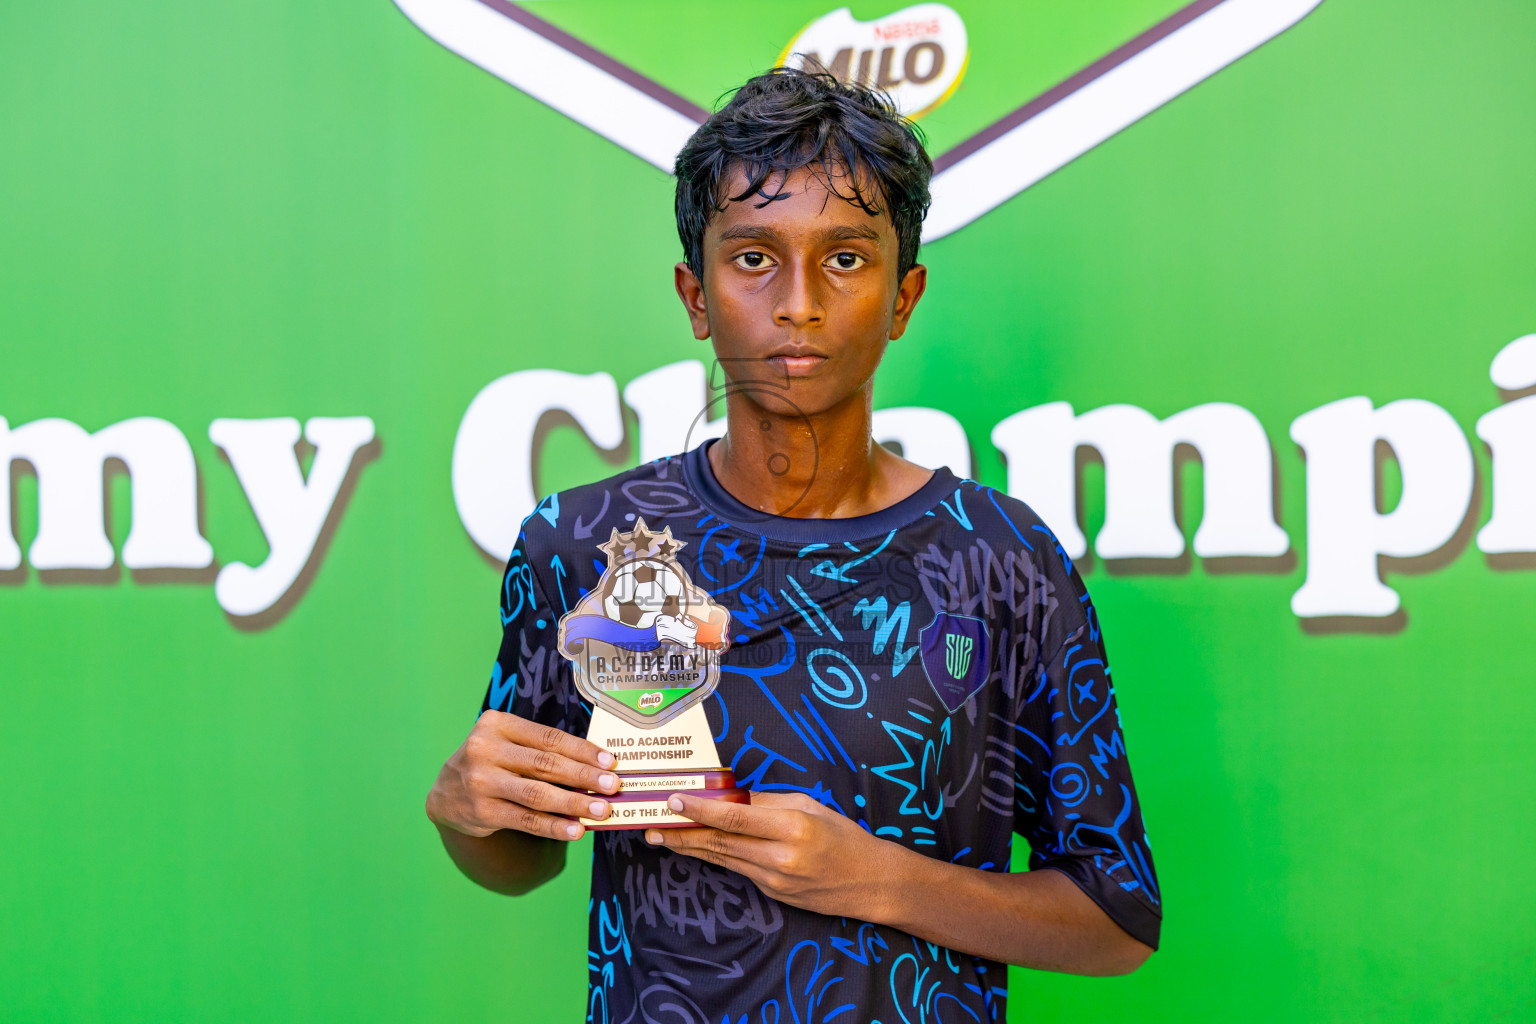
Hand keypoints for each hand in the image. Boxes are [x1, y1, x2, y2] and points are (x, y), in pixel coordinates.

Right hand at [425, 710, 619, 840]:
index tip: (609, 761)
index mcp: (497, 724)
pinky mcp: (482, 811)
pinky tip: (575, 830)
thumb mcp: (507, 743)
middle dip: (584, 776)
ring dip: (574, 803)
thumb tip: (595, 767)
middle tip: (612, 786)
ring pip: (537, 794)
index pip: (549, 738)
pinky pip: (525, 820)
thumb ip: (541, 750)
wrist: (444, 792)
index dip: (582, 750)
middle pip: (545, 764)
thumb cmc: (491, 762)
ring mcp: (481, 781)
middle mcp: (485, 749)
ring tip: (601, 810)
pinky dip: (553, 827)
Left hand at [643, 791, 894, 918]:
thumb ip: (769, 803)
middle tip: (651, 824)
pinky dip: (715, 857)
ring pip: (722, 859)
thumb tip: (732, 796)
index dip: (701, 810)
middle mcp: (780, 856)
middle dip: (682, 833)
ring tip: (660, 836)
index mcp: (793, 826)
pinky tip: (696, 848)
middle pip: (720, 842)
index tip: (673, 801)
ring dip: (689, 847)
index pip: (736, 816)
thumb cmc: (844, 836)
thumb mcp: (811, 806)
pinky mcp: (772, 893)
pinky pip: (738, 869)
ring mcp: (774, 879)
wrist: (870, 883)